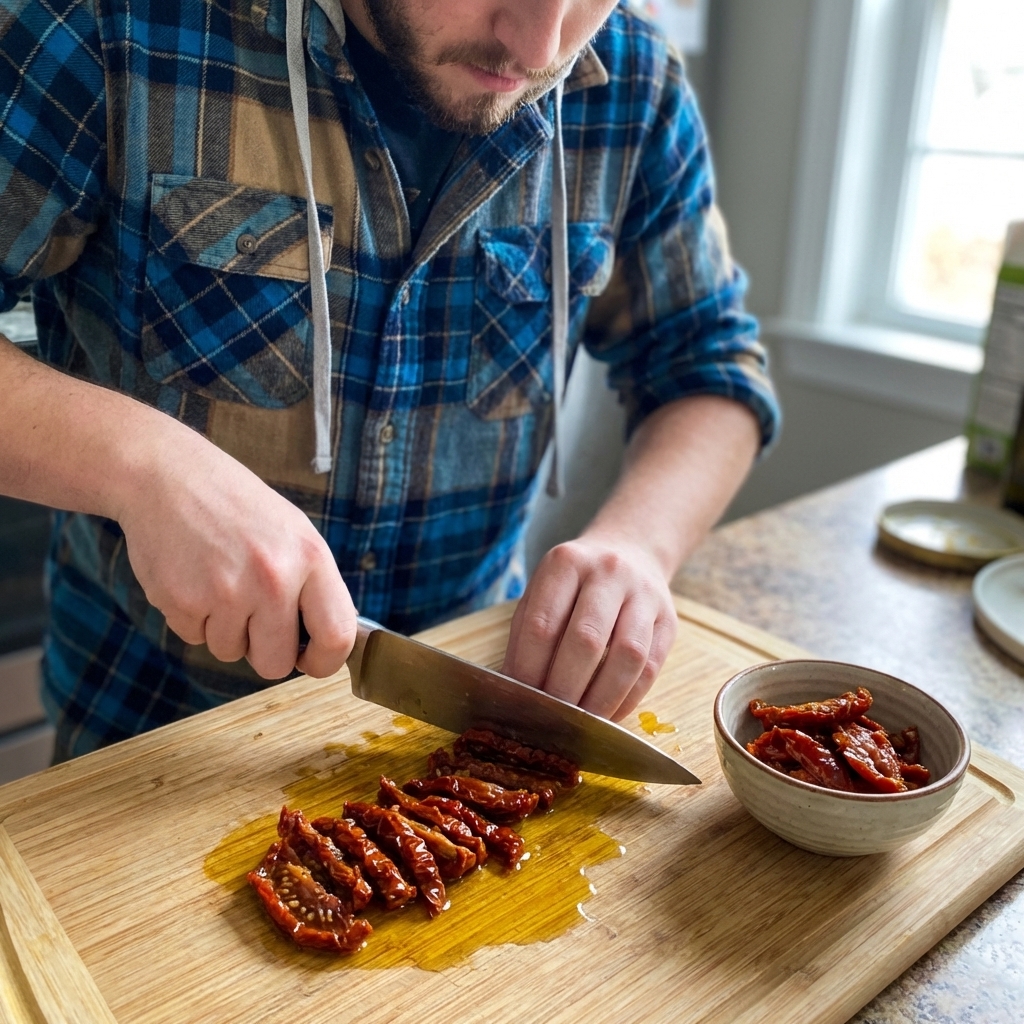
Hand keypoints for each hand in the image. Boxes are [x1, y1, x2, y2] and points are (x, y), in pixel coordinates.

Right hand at [116, 421, 355, 679]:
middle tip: (253, 619)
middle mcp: (273, 578)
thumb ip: (313, 586)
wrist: (168, 476)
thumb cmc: (237, 508)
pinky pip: (194, 638)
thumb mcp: (294, 533)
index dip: (324, 661)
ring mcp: (225, 592)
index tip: (310, 659)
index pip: (337, 637)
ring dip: (224, 629)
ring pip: (230, 653)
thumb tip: (330, 642)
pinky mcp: (181, 601)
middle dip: (265, 652)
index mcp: (310, 558)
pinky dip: (193, 618)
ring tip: (219, 581)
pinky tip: (193, 577)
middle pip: (276, 665)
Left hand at [501, 533, 677, 720]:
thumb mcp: (544, 591)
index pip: (543, 625)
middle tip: (550, 719)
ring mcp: (644, 595)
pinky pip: (651, 668)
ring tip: (581, 724)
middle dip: (565, 689)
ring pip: (627, 656)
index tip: (521, 701)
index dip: (529, 670)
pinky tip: (608, 714)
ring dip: (601, 699)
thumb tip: (516, 690)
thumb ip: (528, 635)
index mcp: (566, 563)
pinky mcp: (669, 621)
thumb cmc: (576, 582)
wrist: (631, 550)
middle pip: (586, 640)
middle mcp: (609, 572)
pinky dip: (627, 699)